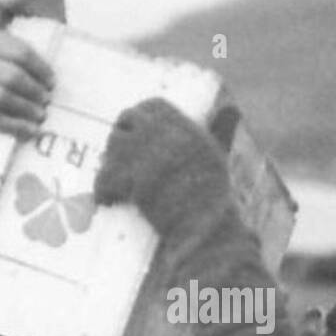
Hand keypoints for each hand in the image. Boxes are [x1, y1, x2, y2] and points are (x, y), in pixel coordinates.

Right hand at [0, 0, 54, 136]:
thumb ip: (5, 3)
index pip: (18, 52)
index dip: (39, 68)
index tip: (52, 80)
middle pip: (11, 78)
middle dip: (35, 91)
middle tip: (48, 99)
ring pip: (2, 100)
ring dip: (27, 110)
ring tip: (41, 114)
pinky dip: (14, 127)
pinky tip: (30, 130)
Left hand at [94, 97, 235, 241]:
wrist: (205, 230)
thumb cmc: (212, 199)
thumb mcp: (216, 157)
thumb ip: (220, 131)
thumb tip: (232, 108)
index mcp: (185, 126)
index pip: (152, 106)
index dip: (138, 117)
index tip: (131, 132)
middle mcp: (166, 135)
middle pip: (126, 121)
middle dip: (118, 139)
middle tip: (117, 160)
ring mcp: (148, 157)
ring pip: (112, 147)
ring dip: (109, 164)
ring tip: (113, 184)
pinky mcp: (134, 181)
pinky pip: (105, 177)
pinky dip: (103, 191)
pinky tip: (107, 200)